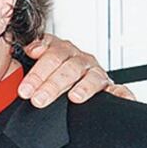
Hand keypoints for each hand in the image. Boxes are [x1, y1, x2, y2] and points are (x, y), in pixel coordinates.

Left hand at [17, 35, 135, 106]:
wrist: (67, 77)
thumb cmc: (49, 71)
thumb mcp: (36, 60)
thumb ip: (32, 52)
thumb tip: (31, 47)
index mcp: (62, 50)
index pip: (51, 56)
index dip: (37, 73)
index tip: (25, 90)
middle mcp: (80, 59)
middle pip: (69, 68)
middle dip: (52, 85)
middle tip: (38, 100)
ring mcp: (95, 73)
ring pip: (92, 77)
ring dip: (84, 87)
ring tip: (75, 97)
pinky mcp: (110, 87)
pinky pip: (119, 90)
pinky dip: (121, 94)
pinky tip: (121, 98)